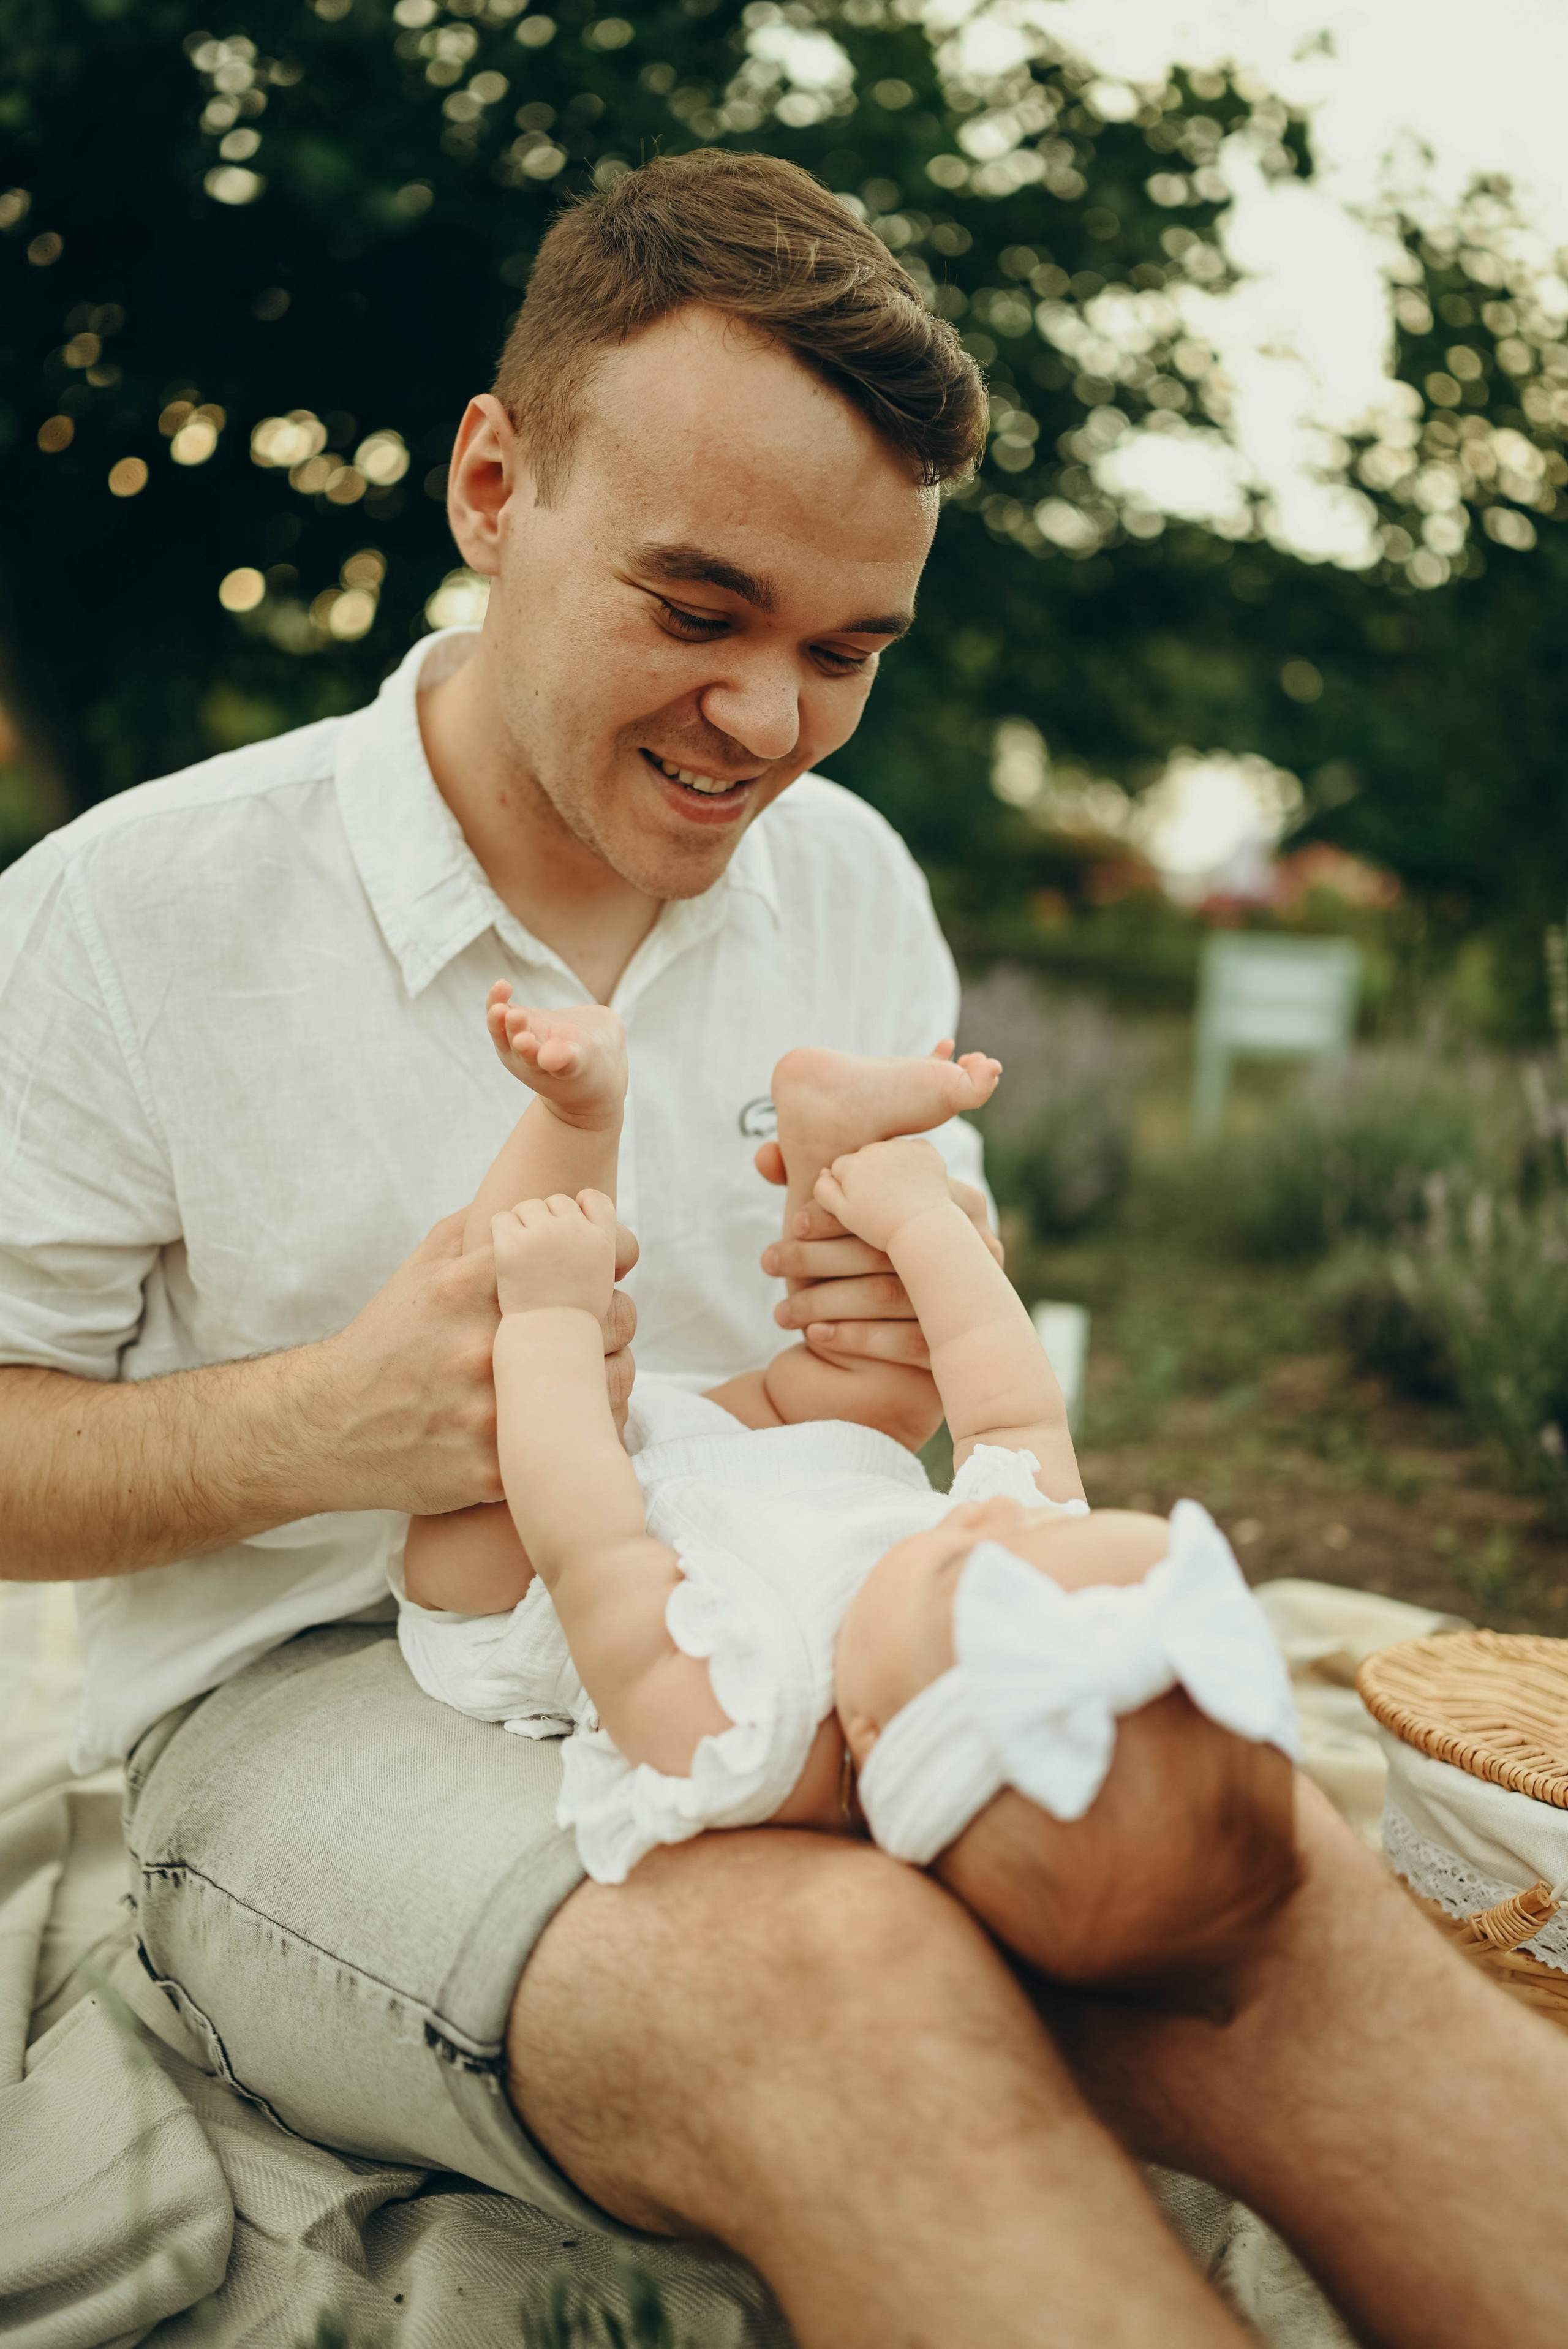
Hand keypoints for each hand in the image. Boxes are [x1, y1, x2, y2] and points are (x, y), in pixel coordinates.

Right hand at [313, 1208, 635, 1515]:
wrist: (330, 1425)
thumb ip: (482, 1225)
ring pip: (604, 1390)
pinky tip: (567, 1422)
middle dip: (617, 1321)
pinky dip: (581, 1432)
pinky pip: (574, 1445)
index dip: (609, 1260)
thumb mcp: (423, 1266)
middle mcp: (484, 1346)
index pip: (580, 1255)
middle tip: (606, 1327)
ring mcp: (489, 1412)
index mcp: (471, 1287)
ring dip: (611, 1380)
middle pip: (610, 1322)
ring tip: (592, 1376)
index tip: (611, 1271)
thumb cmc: (388, 1339)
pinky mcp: (493, 1470)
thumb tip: (550, 1203)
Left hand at [492, 1188, 619, 1320]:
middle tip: (540, 1249)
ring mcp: (543, 1235)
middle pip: (559, 1202)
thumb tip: (585, 1243)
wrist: (549, 1342)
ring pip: (528, 1206)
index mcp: (602, 1240)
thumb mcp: (601, 1286)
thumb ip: (593, 1256)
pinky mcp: (511, 1244)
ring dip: (523, 1224)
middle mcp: (575, 1231)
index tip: (572, 1219)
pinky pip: (501, 1219)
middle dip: (548, 1220)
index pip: (596, 1200)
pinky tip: (503, 1253)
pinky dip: (499, 1232)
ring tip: (521, 1253)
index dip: (583, 1205)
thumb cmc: (574, 1321)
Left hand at [757, 1145, 1001, 1366]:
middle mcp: (971, 1245)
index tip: (793, 1222)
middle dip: (814, 1256)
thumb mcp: (858, 1220)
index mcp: (952, 1201)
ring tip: (781, 1312)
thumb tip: (763, 1156)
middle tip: (768, 1261)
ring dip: (824, 1302)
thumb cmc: (886, 1260)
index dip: (836, 1213)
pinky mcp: (957, 1342)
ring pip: (885, 1295)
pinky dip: (855, 1338)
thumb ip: (814, 1187)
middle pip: (881, 1248)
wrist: (939, 1338)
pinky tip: (816, 1336)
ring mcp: (968, 1295)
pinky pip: (904, 1341)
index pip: (891, 1200)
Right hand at [811, 1137, 955, 1255]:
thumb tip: (822, 1172)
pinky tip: (915, 1183)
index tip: (861, 1204)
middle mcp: (874, 1148)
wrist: (924, 1228)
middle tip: (881, 1200)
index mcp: (851, 1164)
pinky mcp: (924, 1149)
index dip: (848, 1187)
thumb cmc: (881, 1226)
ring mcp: (901, 1146)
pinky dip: (912, 1161)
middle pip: (863, 1157)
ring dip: (889, 1165)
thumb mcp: (844, 1214)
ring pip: (887, 1152)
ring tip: (899, 1193)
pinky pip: (912, 1149)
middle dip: (868, 1173)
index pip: (840, 1167)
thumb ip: (825, 1191)